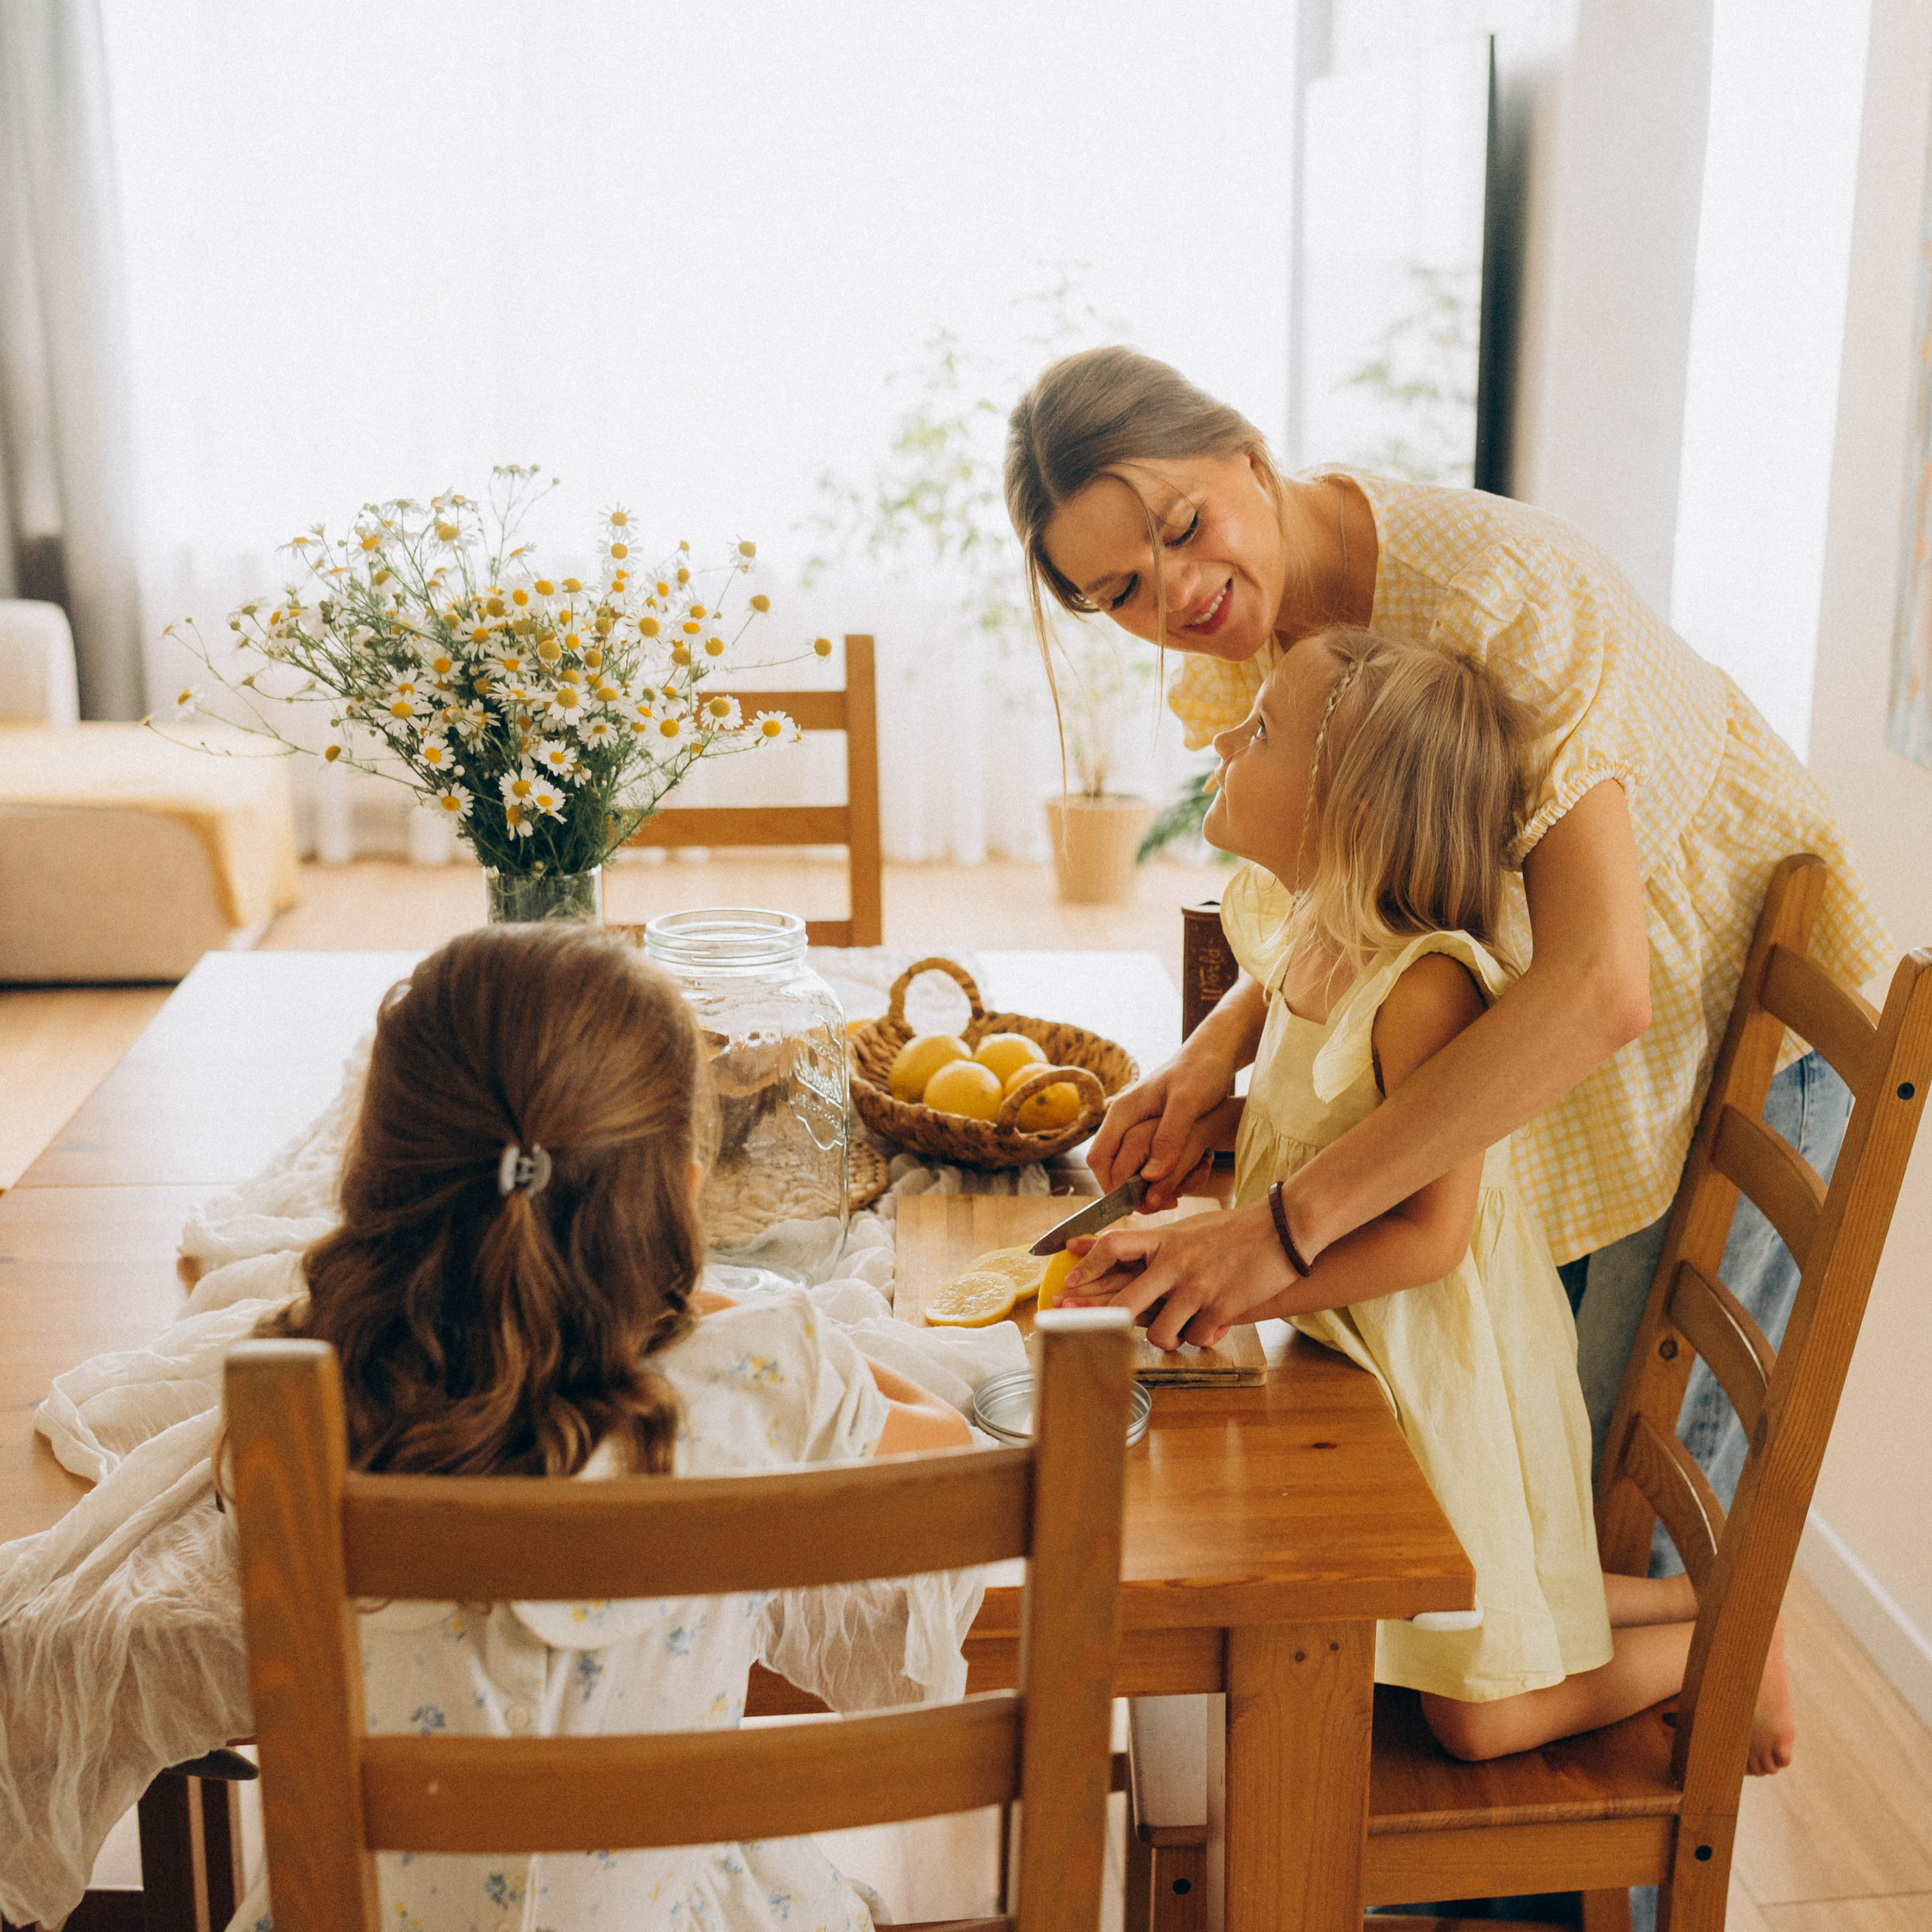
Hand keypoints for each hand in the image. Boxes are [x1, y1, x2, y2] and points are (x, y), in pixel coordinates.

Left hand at [1053, 1201, 1294, 1350]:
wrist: (1284, 1230)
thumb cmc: (1236, 1228)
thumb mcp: (1189, 1227)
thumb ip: (1157, 1242)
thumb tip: (1117, 1246)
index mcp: (1165, 1240)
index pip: (1113, 1247)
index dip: (1088, 1267)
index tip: (1070, 1284)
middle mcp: (1176, 1264)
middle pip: (1126, 1301)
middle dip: (1104, 1319)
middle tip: (1088, 1329)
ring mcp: (1198, 1288)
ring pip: (1161, 1332)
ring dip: (1163, 1338)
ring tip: (1171, 1333)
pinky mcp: (1222, 1308)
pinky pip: (1197, 1338)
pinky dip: (1200, 1338)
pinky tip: (1207, 1331)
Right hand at [1087, 1044, 1238, 1212]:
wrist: (1216, 1049)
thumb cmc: (1202, 1069)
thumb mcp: (1188, 1103)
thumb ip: (1168, 1138)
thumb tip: (1149, 1177)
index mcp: (1123, 1111)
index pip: (1099, 1159)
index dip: (1112, 1187)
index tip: (1139, 1205)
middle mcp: (1125, 1119)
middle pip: (1111, 1167)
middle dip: (1133, 1192)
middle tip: (1166, 1203)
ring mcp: (1138, 1124)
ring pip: (1130, 1167)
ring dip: (1150, 1186)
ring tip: (1178, 1194)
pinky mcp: (1154, 1128)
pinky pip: (1148, 1160)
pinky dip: (1162, 1175)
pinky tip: (1185, 1179)